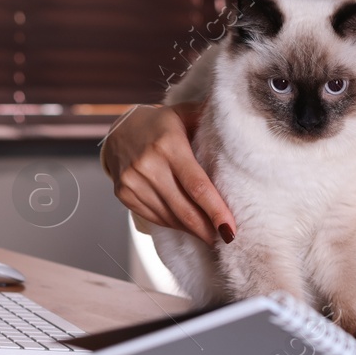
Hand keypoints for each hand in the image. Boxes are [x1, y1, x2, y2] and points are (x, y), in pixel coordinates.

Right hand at [101, 102, 236, 244]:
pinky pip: (156, 217)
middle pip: (184, 208)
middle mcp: (149, 165)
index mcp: (169, 145)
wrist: (118, 131)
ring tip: (210, 235)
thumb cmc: (160, 124)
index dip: (215, 211)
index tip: (231, 230)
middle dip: (207, 229)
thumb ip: (207, 119)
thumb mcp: (183, 114)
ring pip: (170, 217)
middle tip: (226, 240)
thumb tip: (236, 118)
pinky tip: (188, 226)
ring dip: (192, 230)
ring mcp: (133, 182)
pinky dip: (174, 224)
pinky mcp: (124, 194)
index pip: (197, 186)